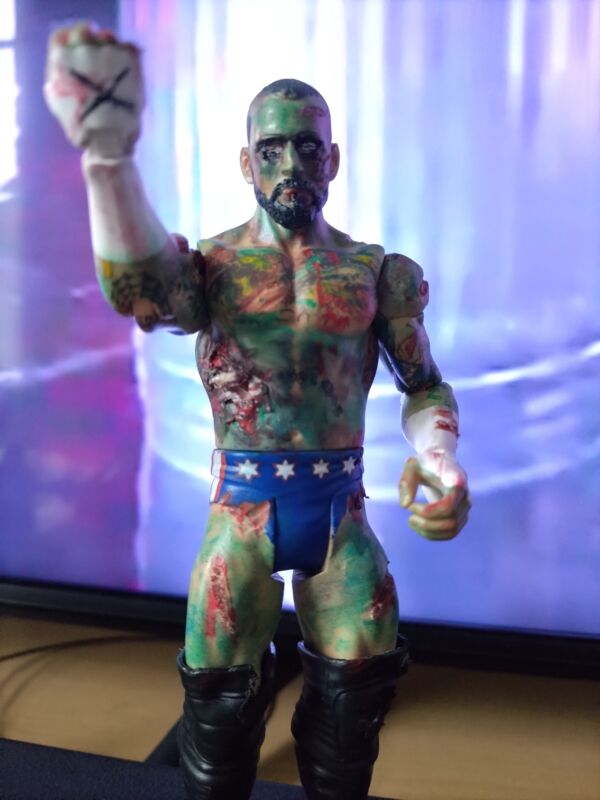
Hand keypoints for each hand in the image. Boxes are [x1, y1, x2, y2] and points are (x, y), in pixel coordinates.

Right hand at [43, 22, 143, 157]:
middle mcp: (82, 50)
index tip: (77, 55)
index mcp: (61, 59)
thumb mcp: (57, 99)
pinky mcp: (129, 60)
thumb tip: (61, 58)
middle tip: (97, 64)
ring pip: (107, 37)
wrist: (109, 140)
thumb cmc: (81, 125)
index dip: (70, 44)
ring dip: (109, 50)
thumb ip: (57, 74)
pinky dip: (127, 56)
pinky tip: (125, 74)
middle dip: (90, 45)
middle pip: (84, 32)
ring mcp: (107, 53)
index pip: (63, 36)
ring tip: (112, 72)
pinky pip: (128, 48)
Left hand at [398, 449, 470, 540]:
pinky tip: (418, 525)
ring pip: (452, 530)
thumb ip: (406, 482)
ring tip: (411, 521)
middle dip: (426, 524)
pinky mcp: (461, 516)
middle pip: (451, 521)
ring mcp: (465, 507)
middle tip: (409, 515)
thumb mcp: (412, 465)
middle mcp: (465, 496)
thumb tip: (405, 505)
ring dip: (429, 531)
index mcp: (456, 480)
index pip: (449, 504)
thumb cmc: (426, 463)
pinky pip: (451, 533)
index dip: (429, 512)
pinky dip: (433, 535)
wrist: (441, 461)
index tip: (411, 505)